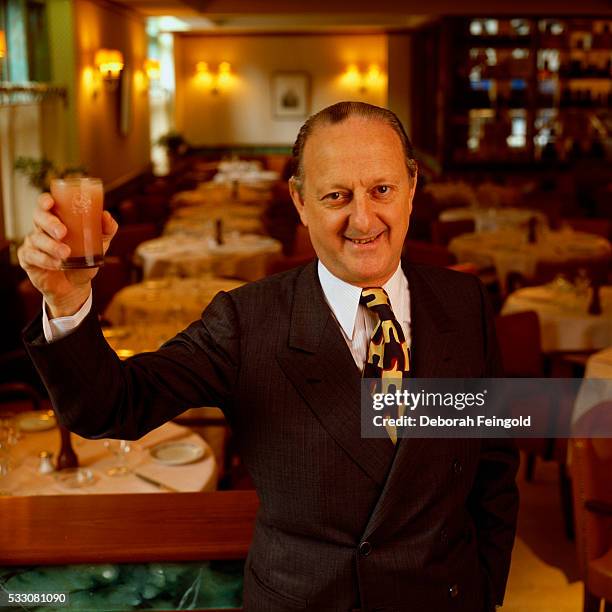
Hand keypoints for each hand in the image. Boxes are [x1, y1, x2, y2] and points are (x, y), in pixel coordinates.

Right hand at [17, 192, 117, 317]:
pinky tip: (57, 264)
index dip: (45, 201)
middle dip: (50, 223)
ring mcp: (33, 243)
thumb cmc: (85, 258)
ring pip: (36, 238)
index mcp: (57, 219)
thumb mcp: (100, 243)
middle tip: (63, 232)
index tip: (51, 203)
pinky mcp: (28, 259)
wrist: (76, 285)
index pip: (46, 204)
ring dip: (51, 246)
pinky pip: (32, 256)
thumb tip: (105, 215)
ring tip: (66, 254)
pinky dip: (46, 260)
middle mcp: (42, 228)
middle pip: (39, 217)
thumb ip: (106, 229)